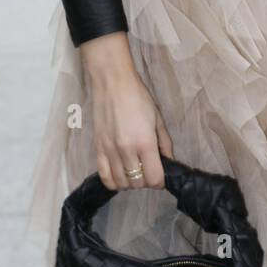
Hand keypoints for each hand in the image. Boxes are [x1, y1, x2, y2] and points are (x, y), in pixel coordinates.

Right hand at [81, 37, 174, 191]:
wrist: (112, 83)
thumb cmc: (138, 97)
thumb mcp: (157, 118)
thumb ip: (165, 143)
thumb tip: (169, 162)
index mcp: (145, 142)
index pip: (154, 178)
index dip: (160, 180)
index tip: (161, 173)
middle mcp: (126, 151)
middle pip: (138, 183)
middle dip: (146, 180)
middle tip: (148, 168)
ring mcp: (110, 151)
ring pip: (121, 183)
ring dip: (131, 181)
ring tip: (134, 170)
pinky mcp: (97, 149)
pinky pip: (104, 177)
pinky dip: (114, 182)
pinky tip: (120, 174)